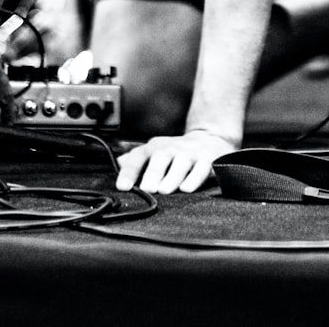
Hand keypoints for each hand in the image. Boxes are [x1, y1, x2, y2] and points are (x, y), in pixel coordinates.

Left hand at [115, 130, 236, 193]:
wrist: (210, 138)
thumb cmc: (178, 151)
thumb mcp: (156, 151)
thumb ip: (137, 160)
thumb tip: (118, 163)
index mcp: (156, 147)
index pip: (139, 156)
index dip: (130, 171)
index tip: (123, 186)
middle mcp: (172, 148)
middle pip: (161, 157)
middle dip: (153, 173)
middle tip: (148, 188)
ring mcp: (191, 153)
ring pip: (181, 163)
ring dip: (172, 176)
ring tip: (165, 190)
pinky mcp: (208, 159)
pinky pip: (202, 168)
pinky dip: (194, 178)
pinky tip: (187, 188)